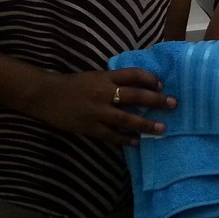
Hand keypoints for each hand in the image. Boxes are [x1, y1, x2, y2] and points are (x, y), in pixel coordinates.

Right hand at [23, 67, 175, 146]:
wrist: (45, 95)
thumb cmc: (72, 84)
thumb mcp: (94, 77)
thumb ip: (112, 81)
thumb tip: (136, 86)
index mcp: (105, 77)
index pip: (133, 75)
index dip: (149, 79)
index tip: (161, 85)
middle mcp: (104, 92)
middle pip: (135, 95)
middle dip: (156, 100)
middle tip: (173, 104)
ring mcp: (97, 111)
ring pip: (126, 118)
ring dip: (146, 124)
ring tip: (161, 129)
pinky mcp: (89, 127)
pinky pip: (111, 135)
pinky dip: (124, 139)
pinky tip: (136, 142)